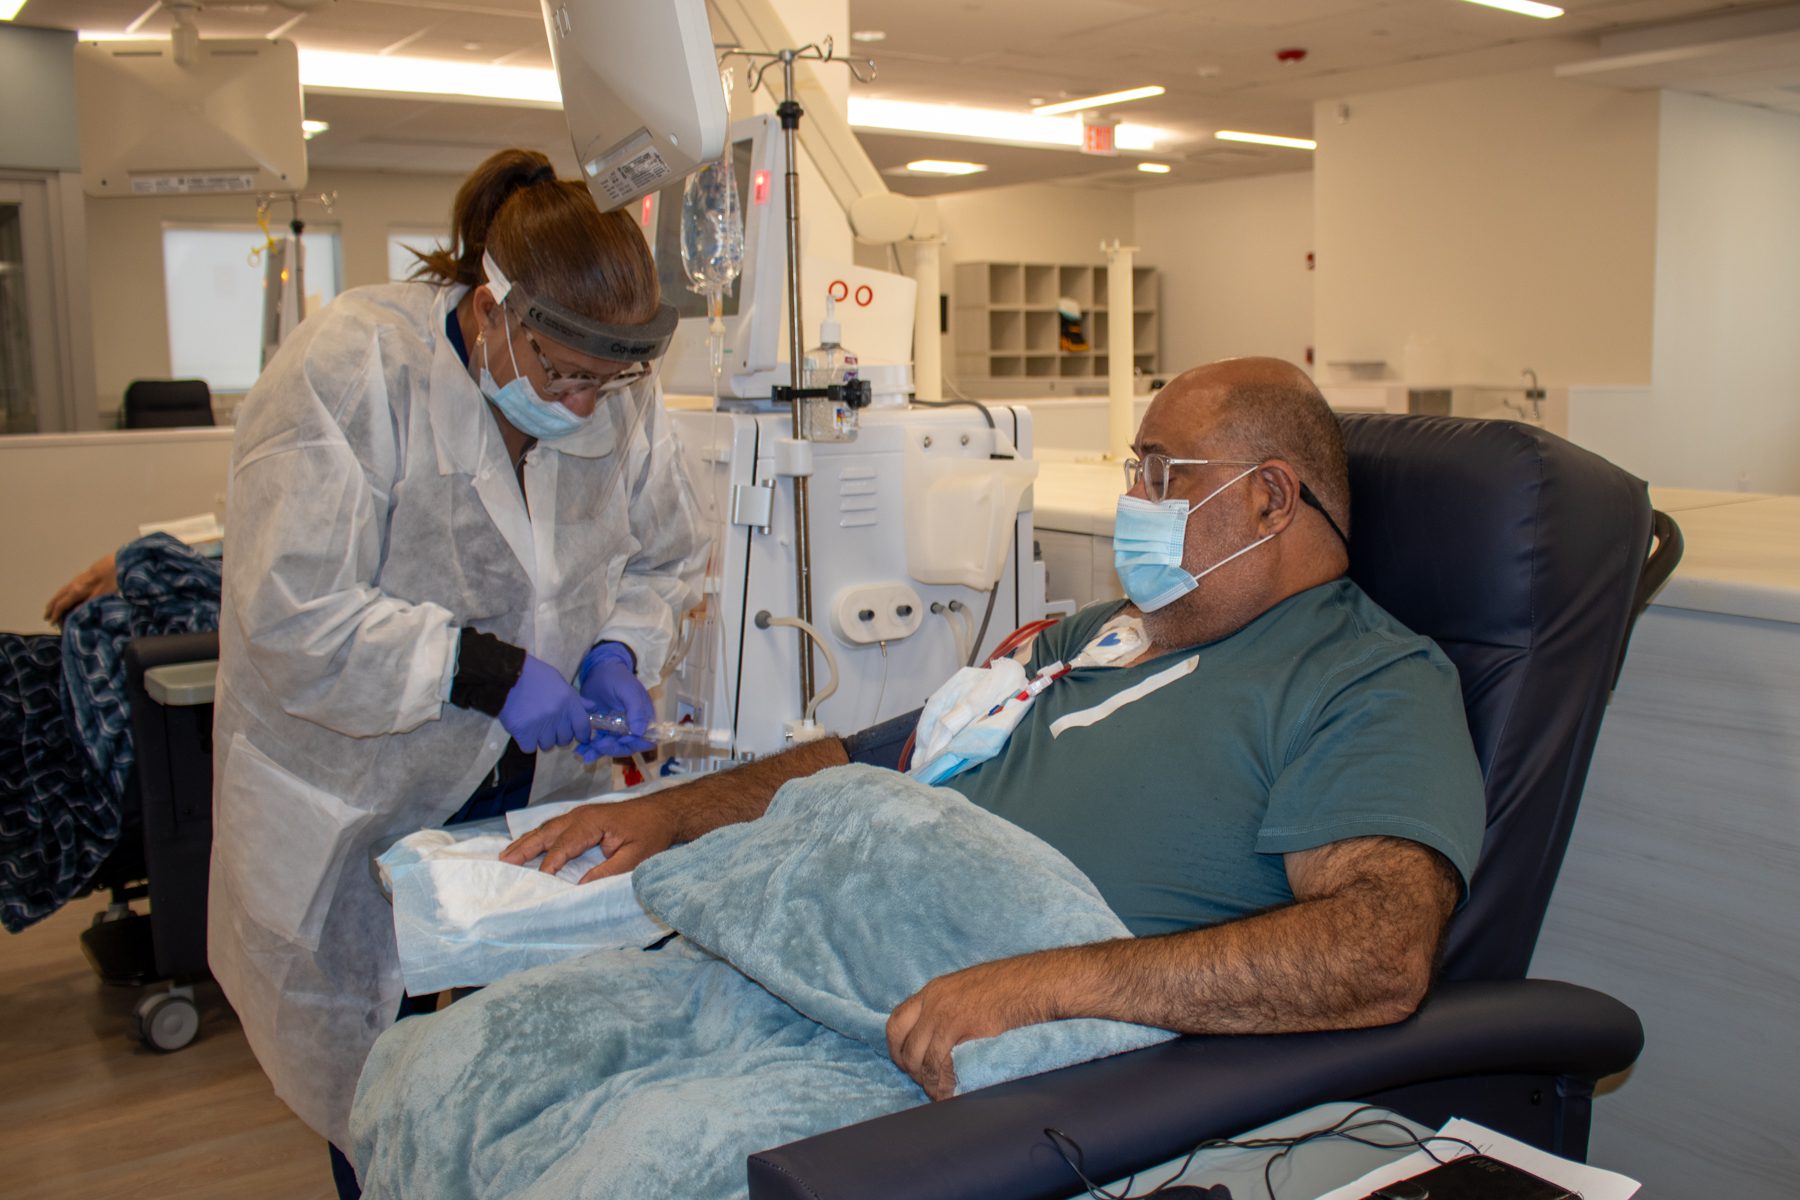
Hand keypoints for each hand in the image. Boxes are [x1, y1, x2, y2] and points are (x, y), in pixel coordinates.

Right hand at [44, 553, 118, 625]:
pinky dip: (60, 595)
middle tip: (45, 617)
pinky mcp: (80, 577)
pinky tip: (63, 597)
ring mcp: (75, 580)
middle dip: (51, 608)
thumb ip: (86, 606)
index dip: (55, 614)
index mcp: (76, 591)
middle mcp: (72, 585)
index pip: (61, 605)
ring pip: (60, 592)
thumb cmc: (110, 582)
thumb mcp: (99, 597)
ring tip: (49, 608)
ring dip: (54, 601)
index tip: (51, 622)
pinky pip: (65, 588)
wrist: (115, 565)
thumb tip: (74, 615)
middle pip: (57, 598)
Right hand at [498, 654, 592, 751]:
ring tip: (534, 725)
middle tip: (549, 726)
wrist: (507, 675)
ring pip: (547, 745)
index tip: (580, 737)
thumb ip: (576, 698)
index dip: (583, 735)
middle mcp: (558, 716)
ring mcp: (541, 726)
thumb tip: (593, 708)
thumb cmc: (534, 676)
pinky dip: (527, 742)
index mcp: (569, 702)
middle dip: (559, 735)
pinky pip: (530, 748)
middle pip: (565, 739)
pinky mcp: (524, 734)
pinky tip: (523, 730)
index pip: (583, 727)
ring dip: (542, 739)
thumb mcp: (559, 682)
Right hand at [498, 796, 680, 882]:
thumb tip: (580, 886)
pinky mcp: (581, 819)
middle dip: (524, 848)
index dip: (549, 864)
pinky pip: (554, 829)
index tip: (537, 881)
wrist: (663, 813)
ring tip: (506, 856)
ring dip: (526, 842)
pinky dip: (537, 838)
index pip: (563, 846)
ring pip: (547, 829)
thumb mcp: (635, 857)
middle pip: (546, 833)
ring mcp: (579, 815)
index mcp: (591, 823)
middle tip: (503, 862)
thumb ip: (608, 872)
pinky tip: (527, 847)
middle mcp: (580, 816)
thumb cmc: (651, 834)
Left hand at [575, 642, 654, 759]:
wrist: (597, 671)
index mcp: (644, 717)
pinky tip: (580, 751)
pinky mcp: (604, 729)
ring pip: (612, 747)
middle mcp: (633, 726)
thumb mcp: (628, 690)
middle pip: (628, 746)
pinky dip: (591, 749)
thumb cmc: (617, 677)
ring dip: (599, 752)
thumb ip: (636, 709)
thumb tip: (640, 732)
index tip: (620, 739)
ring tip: (584, 753)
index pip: (646, 739)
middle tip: (597, 745)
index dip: (635, 743)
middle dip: (613, 748)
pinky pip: (600, 743)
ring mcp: (618, 729)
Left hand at [886, 957, 1057, 1100]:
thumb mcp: (967, 990)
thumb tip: (938, 1036)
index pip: (896, 1021)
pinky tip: (949, 1093)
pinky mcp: (960, 1028)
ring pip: (921, 1059)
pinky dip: (942, 1084)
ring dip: (928, 1082)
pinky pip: (940, 1064)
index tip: (904, 1063)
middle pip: (905, 1045)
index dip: (896, 1048)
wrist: (1033, 984)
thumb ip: (948, 1007)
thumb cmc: (1009, 988)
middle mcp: (933, 1001)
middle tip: (925, 1083)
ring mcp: (945, 1015)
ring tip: (939, 1094)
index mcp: (933, 990)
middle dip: (911, 1070)